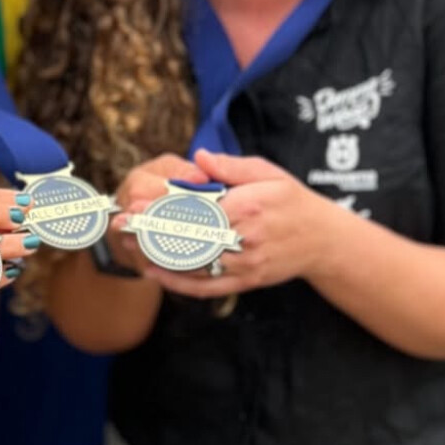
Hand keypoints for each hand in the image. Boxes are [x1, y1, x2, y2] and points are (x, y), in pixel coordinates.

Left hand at [121, 148, 339, 299]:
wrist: (323, 240)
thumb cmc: (292, 201)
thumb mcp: (268, 173)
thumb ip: (232, 167)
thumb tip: (200, 158)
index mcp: (247, 206)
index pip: (195, 208)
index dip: (161, 209)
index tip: (135, 206)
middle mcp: (244, 238)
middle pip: (187, 237)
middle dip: (151, 233)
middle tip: (120, 226)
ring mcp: (244, 264)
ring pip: (192, 264)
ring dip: (157, 257)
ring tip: (129, 246)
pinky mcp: (245, 283)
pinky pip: (206, 286)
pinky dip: (177, 283)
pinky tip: (154, 273)